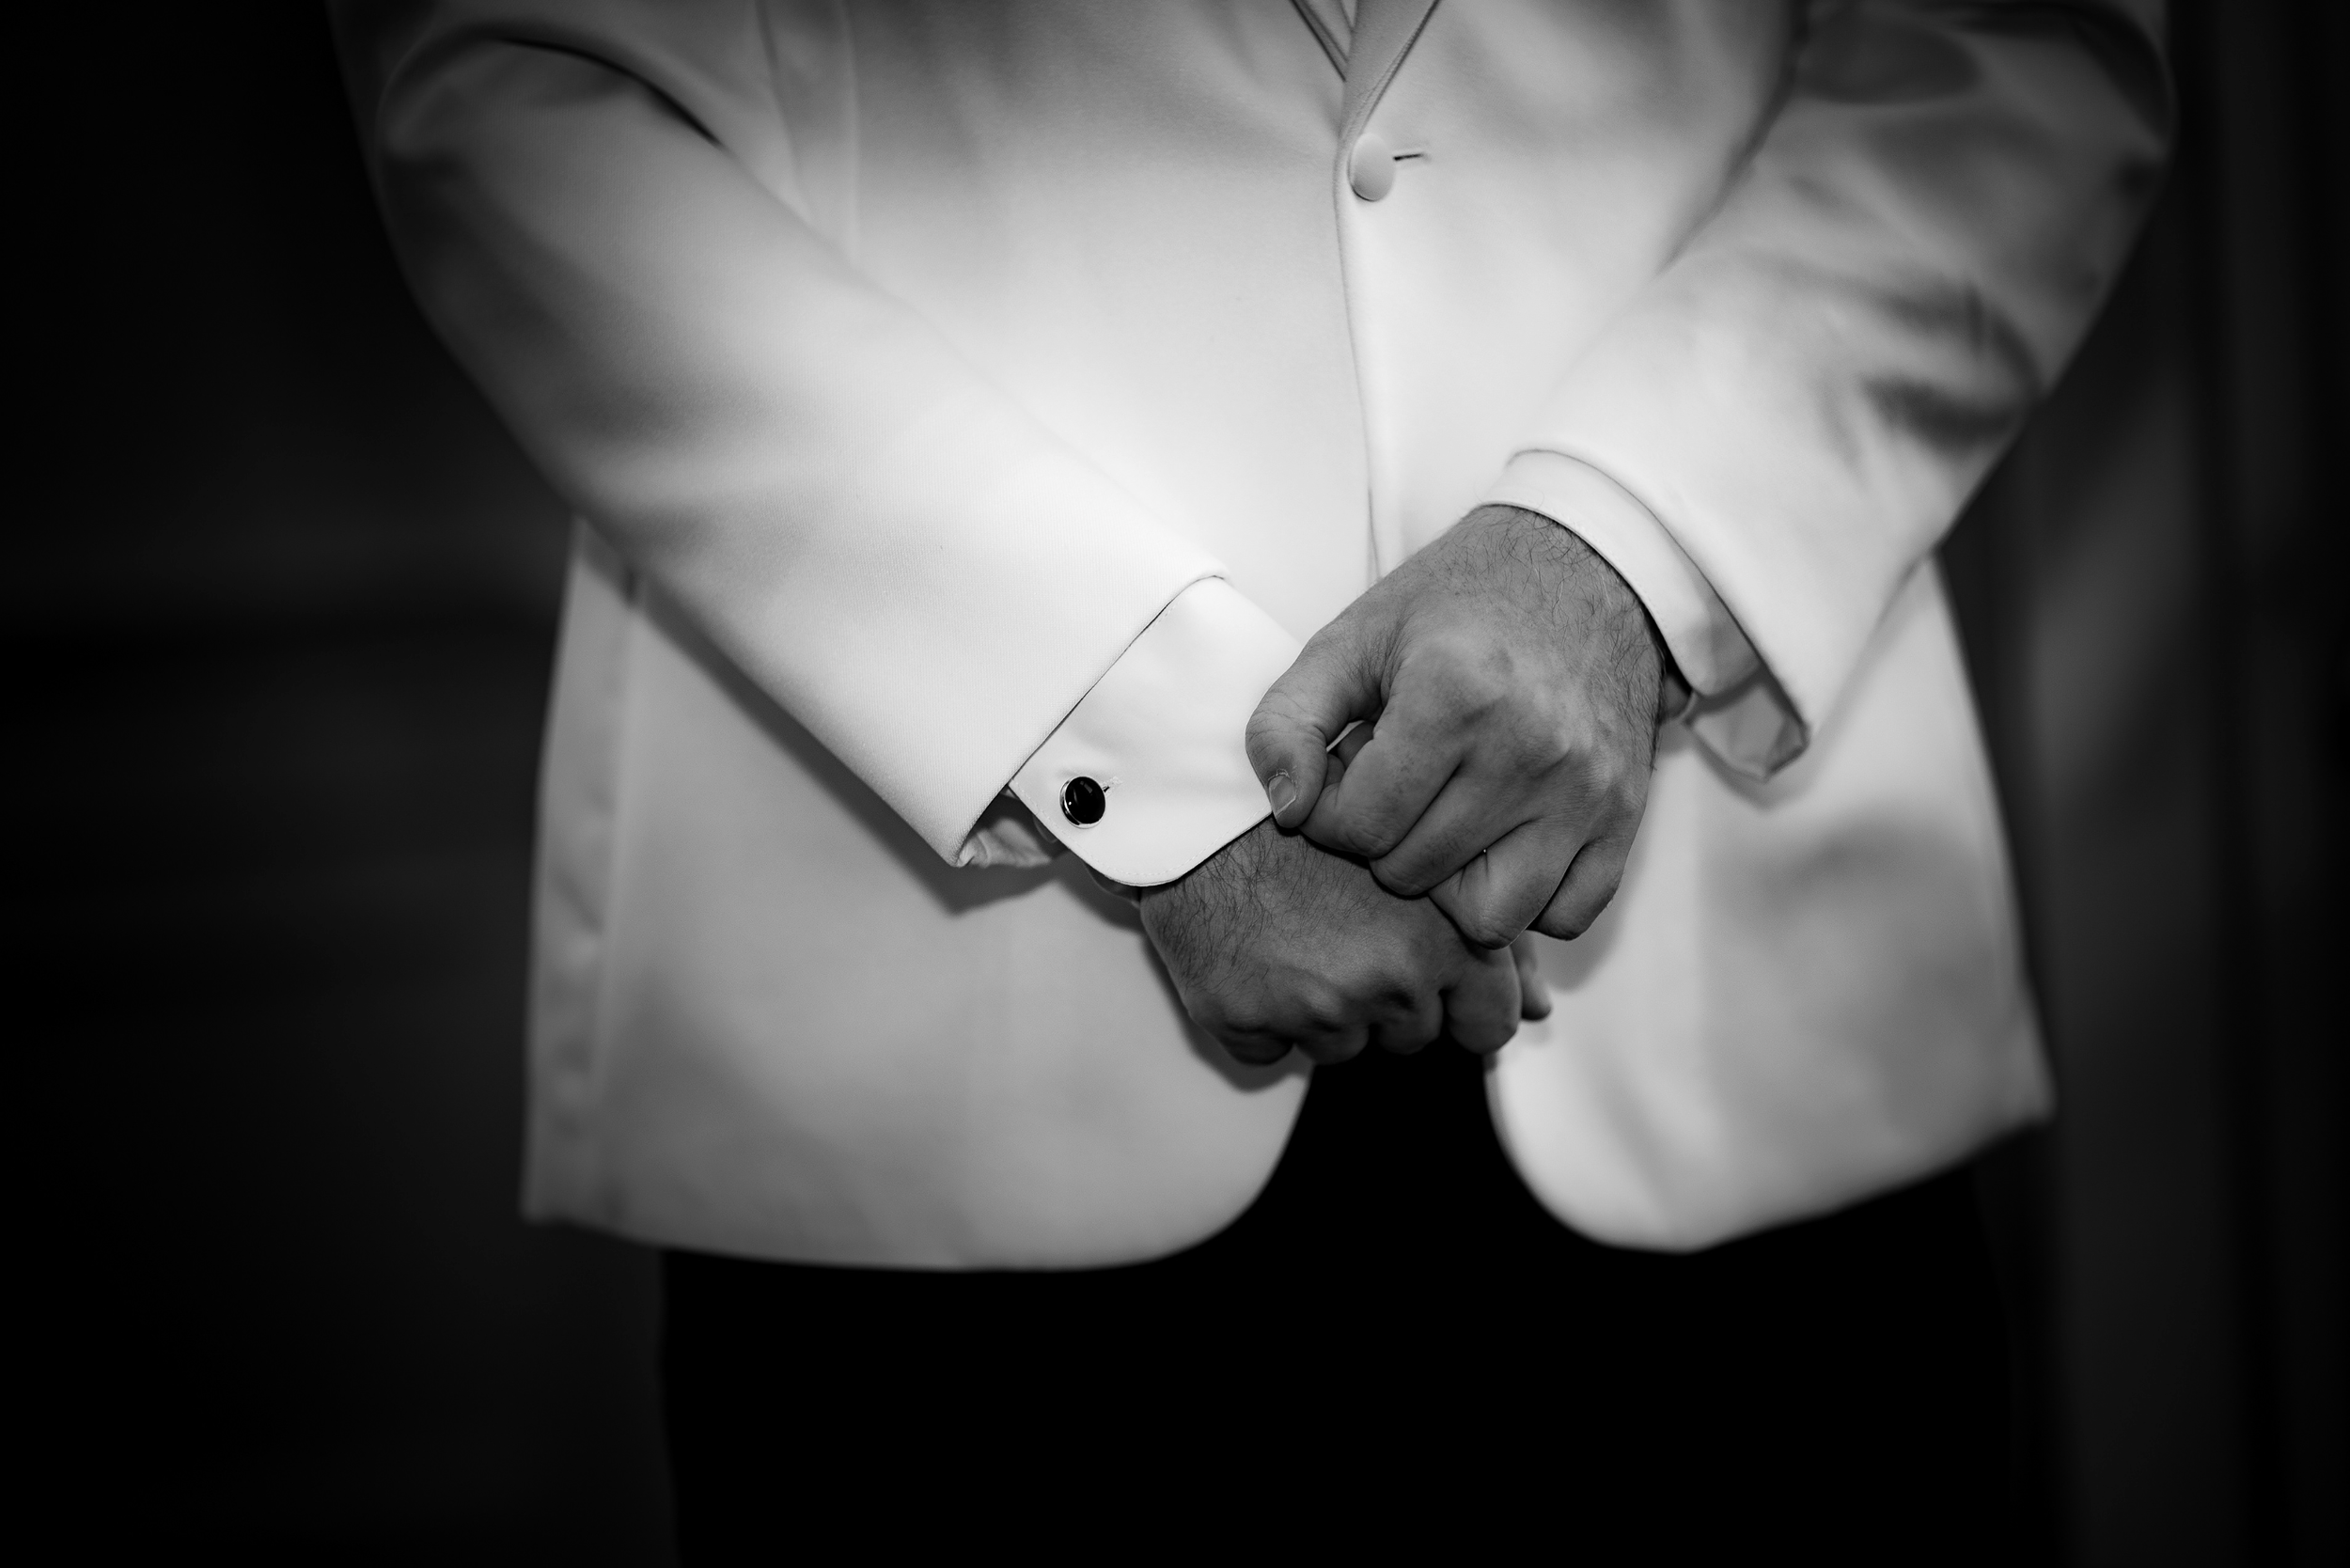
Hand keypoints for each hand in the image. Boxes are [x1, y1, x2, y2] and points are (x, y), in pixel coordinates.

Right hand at [1138, 817, 1529, 1066]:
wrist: (1204, 791)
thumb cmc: (1323, 810)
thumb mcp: (1426, 853)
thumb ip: (1493, 934)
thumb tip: (1539, 1011)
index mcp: (1443, 938)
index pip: (1489, 1024)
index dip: (1461, 1004)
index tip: (1428, 974)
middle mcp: (1386, 979)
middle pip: (1412, 1038)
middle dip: (1388, 1000)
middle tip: (1346, 930)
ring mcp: (1313, 1007)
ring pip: (1341, 1050)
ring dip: (1324, 1011)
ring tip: (1297, 934)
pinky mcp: (1243, 1020)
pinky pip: (1268, 1053)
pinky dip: (1262, 1020)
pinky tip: (1253, 956)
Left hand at [1246, 505, 1677, 948]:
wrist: (1587, 568)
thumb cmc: (1458, 605)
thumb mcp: (1353, 637)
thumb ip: (1289, 720)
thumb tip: (1287, 810)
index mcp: (1455, 694)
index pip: (1358, 827)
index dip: (1330, 809)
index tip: (1349, 769)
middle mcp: (1530, 748)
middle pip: (1414, 872)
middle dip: (1384, 839)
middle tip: (1397, 784)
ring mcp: (1586, 789)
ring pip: (1491, 916)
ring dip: (1452, 883)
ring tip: (1445, 820)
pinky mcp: (1626, 814)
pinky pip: (1566, 915)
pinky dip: (1529, 898)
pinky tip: (1504, 842)